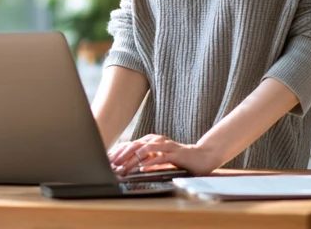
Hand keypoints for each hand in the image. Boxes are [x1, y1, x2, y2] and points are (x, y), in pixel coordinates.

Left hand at [107, 134, 222, 176]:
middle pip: (136, 145)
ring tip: (124, 168)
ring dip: (133, 160)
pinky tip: (143, 169)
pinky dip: (151, 163)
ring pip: (146, 150)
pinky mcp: (176, 154)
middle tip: (112, 164)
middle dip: (122, 155)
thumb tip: (128, 166)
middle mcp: (157, 141)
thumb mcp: (159, 158)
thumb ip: (146, 159)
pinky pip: (161, 158)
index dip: (119, 152)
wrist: (202, 156)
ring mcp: (167, 146)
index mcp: (152, 140)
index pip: (131, 144)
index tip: (108, 160)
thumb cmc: (178, 158)